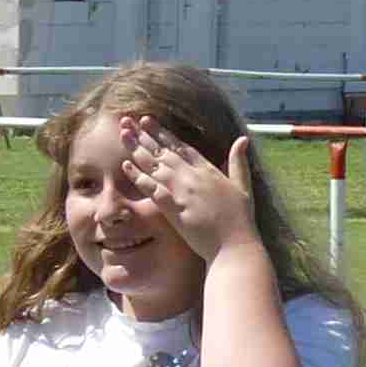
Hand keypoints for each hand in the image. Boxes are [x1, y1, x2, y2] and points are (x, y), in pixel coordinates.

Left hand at [119, 122, 258, 260]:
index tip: (148, 122)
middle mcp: (194, 176)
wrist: (234, 245)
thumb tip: (242, 139)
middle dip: (145, 135)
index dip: (163, 133)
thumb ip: (239, 162)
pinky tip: (125, 165)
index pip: (181, 146)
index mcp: (209, 170)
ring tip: (123, 135)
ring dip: (137, 149)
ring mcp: (183, 190)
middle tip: (127, 121)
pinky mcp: (174, 207)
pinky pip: (152, 188)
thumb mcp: (243, 186)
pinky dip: (138, 176)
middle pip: (164, 151)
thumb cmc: (239, 220)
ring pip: (155, 165)